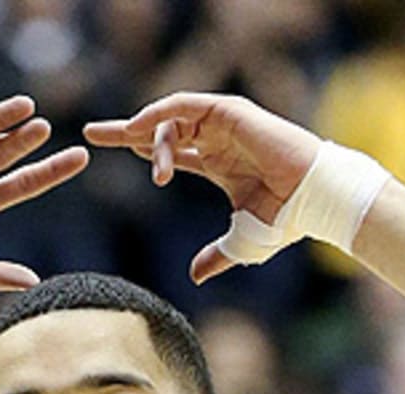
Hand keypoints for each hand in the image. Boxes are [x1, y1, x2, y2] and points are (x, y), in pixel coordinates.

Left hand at [84, 93, 319, 283]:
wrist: (312, 201)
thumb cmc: (284, 221)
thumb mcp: (241, 244)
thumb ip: (216, 257)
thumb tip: (194, 276)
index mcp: (218, 164)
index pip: (172, 152)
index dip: (142, 151)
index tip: (111, 149)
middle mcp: (218, 140)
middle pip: (163, 129)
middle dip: (126, 131)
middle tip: (91, 135)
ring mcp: (223, 123)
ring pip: (170, 121)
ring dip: (147, 134)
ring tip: (128, 147)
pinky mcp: (228, 112)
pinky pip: (182, 107)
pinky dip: (159, 116)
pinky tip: (139, 129)